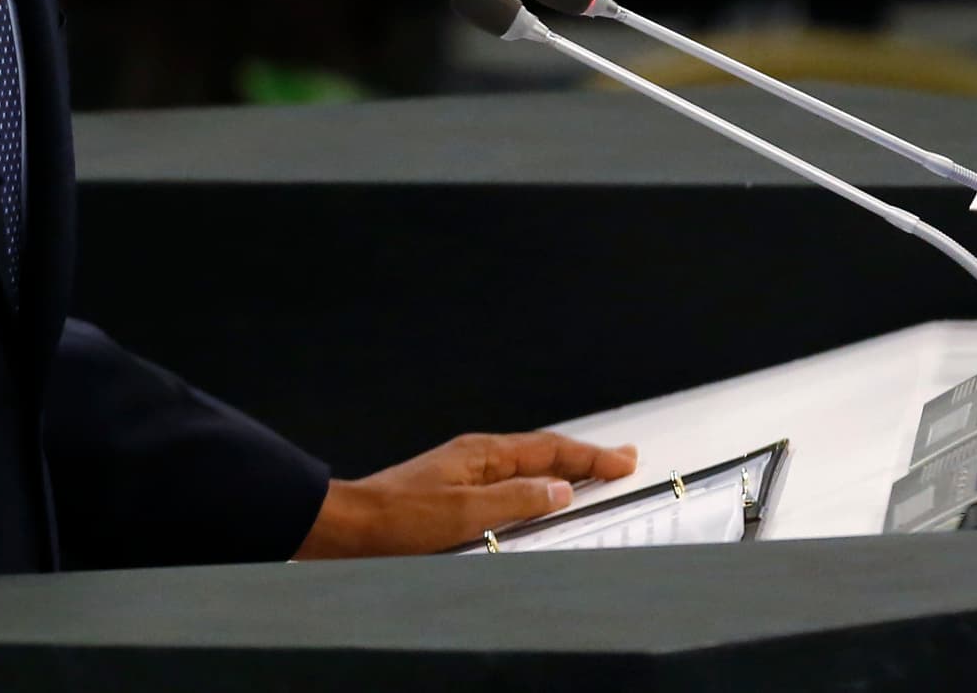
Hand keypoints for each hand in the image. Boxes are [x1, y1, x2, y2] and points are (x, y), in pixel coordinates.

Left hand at [292, 432, 639, 558]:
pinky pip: (509, 480)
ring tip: (590, 472)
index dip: (591, 457)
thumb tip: (559, 489)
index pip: (549, 450)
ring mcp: (464, 471)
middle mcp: (475, 456)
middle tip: (619, 459)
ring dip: (561, 469)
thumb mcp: (466, 513)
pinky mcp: (454, 489)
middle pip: (541, 451)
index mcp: (482, 454)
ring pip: (526, 465)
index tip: (624, 460)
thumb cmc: (398, 519)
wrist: (352, 526)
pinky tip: (537, 495)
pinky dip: (536, 483)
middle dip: (583, 456)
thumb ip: (516, 499)